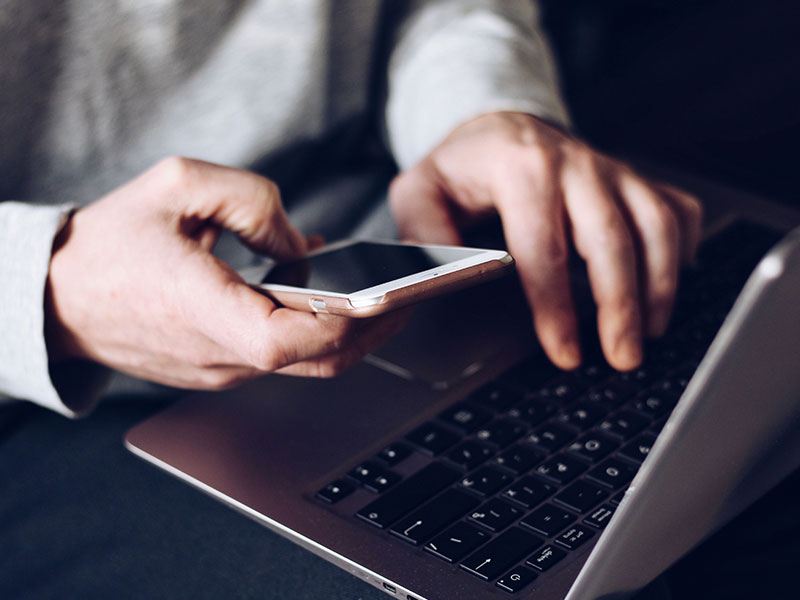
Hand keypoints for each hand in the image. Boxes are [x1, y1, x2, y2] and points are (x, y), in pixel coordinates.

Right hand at [46, 157, 405, 388]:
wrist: (59, 297)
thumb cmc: (111, 242)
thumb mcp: (176, 186)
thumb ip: (250, 201)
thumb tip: (304, 244)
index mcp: (201, 311)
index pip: (287, 341)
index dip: (341, 322)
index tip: (382, 297)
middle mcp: (217, 354)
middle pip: (316, 360)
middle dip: (372, 330)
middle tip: (409, 296)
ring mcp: (221, 370)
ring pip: (304, 363)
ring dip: (346, 330)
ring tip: (380, 293)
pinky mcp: (221, 369)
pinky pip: (281, 355)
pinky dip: (312, 328)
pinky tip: (324, 294)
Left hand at [389, 112, 701, 370]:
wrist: (500, 126)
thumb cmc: (461, 167)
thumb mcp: (419, 191)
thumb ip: (423, 233)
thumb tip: (446, 275)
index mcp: (520, 168)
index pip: (543, 246)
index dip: (556, 306)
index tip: (565, 351)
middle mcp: (574, 164)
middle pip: (610, 239)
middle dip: (621, 305)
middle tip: (621, 356)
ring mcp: (610, 169)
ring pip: (654, 224)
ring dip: (659, 284)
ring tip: (649, 332)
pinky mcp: (633, 178)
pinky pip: (675, 208)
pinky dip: (681, 247)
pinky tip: (670, 282)